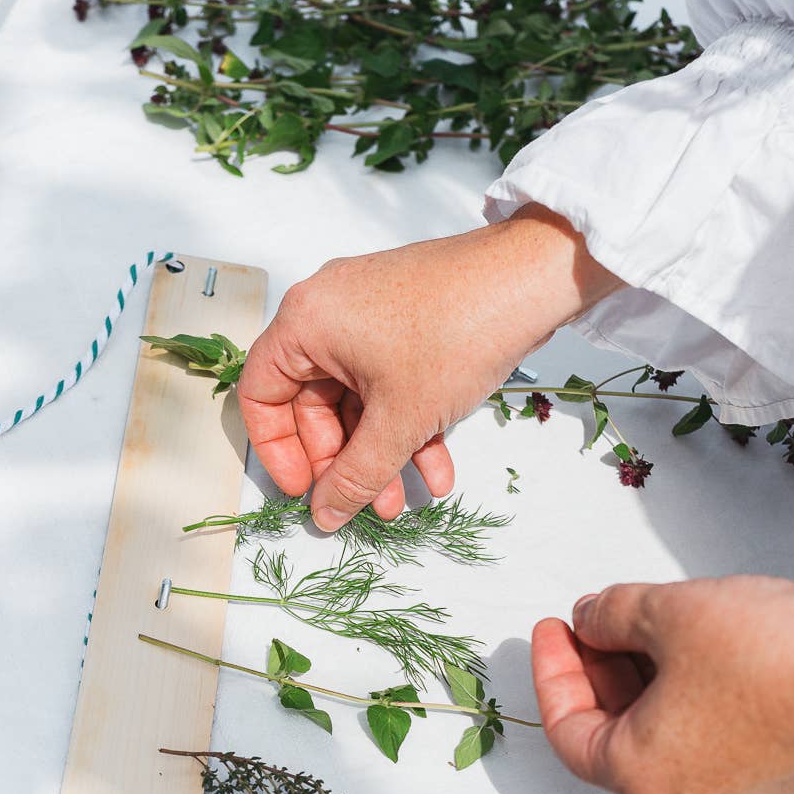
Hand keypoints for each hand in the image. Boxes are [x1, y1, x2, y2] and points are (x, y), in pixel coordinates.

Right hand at [237, 210, 618, 527]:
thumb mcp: (400, 420)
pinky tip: (436, 471)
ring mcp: (370, 316)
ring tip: (405, 502)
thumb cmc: (458, 331)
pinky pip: (390, 384)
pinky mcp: (407, 322)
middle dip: (344, 463)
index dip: (277, 451)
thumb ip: (355, 475)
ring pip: (358, 401)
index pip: (261, 395)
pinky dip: (408, 427)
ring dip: (380, 455)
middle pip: (313, 405)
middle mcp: (329, 313)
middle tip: (364, 505)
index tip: (304, 490)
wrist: (533, 279)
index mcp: (305, 322)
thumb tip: (326, 513)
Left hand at [532, 575, 793, 793]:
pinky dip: (689, 693)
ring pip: (665, 734)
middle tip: (594, 621)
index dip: (553, 673)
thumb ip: (613, 613)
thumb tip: (591, 617)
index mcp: (641, 774)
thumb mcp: (670, 612)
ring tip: (647, 622)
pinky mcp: (777, 772)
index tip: (554, 629)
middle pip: (614, 737)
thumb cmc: (780, 656)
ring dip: (646, 679)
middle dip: (599, 672)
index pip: (567, 731)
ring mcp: (735, 790)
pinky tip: (700, 645)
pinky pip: (711, 734)